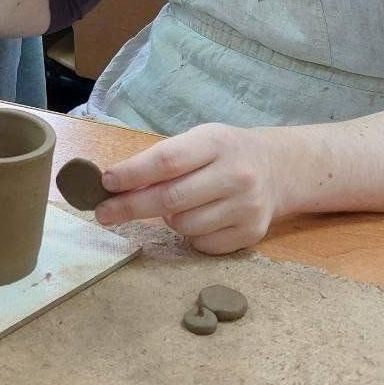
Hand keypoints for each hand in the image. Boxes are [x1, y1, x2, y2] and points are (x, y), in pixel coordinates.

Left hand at [94, 124, 289, 254]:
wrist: (279, 168)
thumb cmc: (225, 153)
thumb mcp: (200, 140)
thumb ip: (163, 159)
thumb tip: (115, 185)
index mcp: (216, 142)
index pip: (167, 160)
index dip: (133, 173)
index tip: (106, 183)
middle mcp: (235, 174)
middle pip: (170, 198)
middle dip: (130, 207)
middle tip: (104, 213)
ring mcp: (246, 207)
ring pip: (183, 225)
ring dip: (167, 219)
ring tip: (176, 204)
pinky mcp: (251, 233)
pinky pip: (201, 243)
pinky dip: (190, 234)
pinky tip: (200, 217)